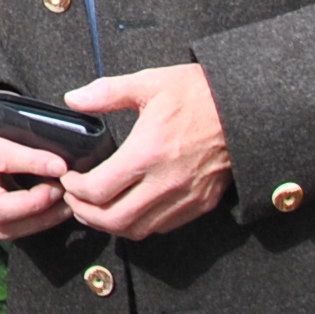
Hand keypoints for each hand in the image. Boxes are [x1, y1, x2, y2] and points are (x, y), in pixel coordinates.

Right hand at [0, 92, 73, 240]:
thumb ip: (29, 128)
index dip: (33, 164)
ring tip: (66, 204)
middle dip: (34, 205)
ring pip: (3, 227)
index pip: (2, 158)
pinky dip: (37, 223)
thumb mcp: (5, 113)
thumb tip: (65, 145)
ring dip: (41, 220)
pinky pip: (9, 230)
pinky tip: (56, 211)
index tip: (61, 167)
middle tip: (61, 191)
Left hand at [57, 63, 232, 240]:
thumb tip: (74, 98)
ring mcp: (185, 198)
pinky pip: (161, 227)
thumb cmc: (199, 93)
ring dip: (110, 224)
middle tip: (74, 199)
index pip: (98, 190)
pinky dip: (138, 224)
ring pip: (137, 230)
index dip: (74, 189)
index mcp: (148, 153)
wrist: (246, 109)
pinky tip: (128, 208)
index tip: (68, 177)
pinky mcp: (200, 204)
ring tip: (95, 208)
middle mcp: (166, 183)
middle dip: (85, 213)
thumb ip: (107, 93)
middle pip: (113, 219)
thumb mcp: (150, 83)